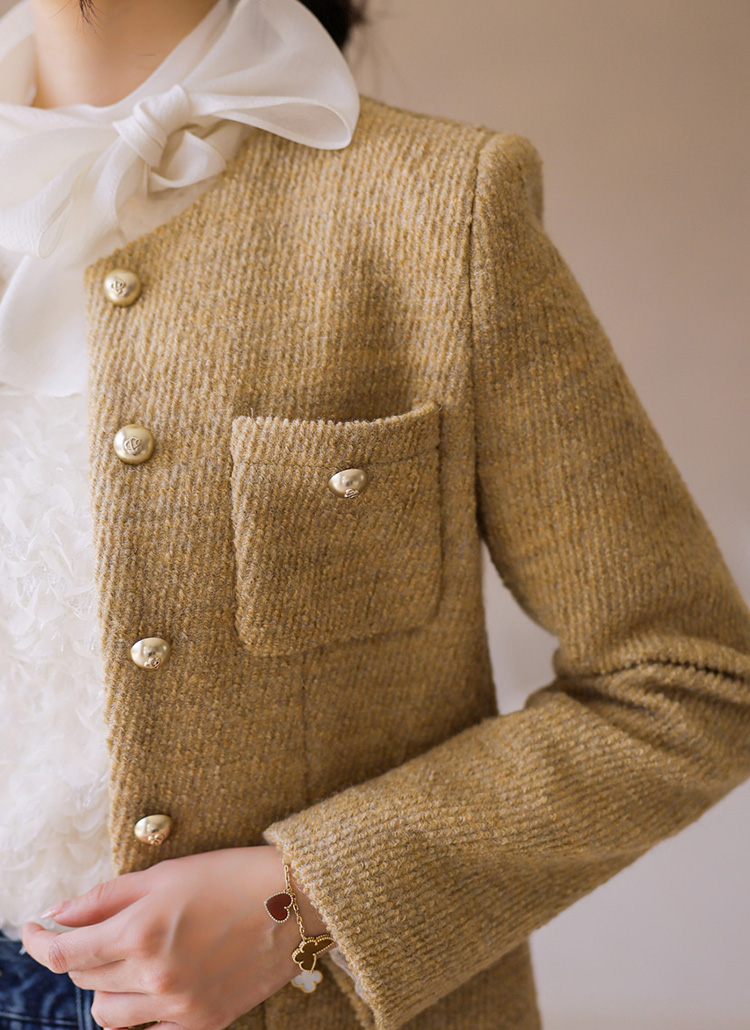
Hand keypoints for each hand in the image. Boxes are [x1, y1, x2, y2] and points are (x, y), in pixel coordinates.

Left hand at [21, 845, 329, 1029]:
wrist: (296, 903)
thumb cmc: (231, 876)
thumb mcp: (164, 872)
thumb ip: (105, 896)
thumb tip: (58, 915)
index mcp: (142, 928)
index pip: (64, 953)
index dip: (38, 942)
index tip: (32, 932)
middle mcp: (154, 973)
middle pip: (84, 979)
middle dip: (81, 954)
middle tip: (97, 932)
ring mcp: (178, 1005)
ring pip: (107, 1015)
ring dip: (106, 987)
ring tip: (129, 961)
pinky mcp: (202, 1023)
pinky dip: (141, 1009)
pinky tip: (156, 982)